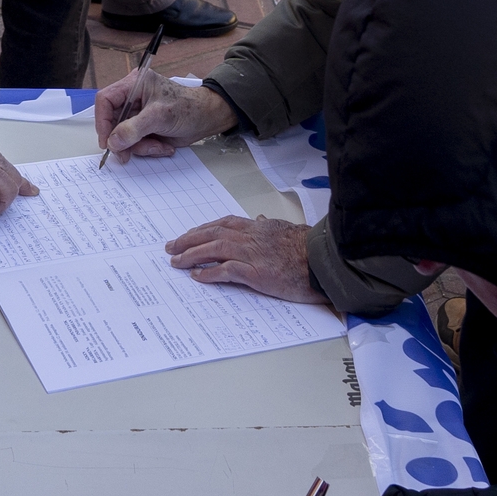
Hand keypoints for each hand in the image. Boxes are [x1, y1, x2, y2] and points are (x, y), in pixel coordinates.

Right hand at [94, 65, 236, 161]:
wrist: (206, 120)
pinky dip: (146, 149)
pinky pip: (134, 144)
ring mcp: (137, 115)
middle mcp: (132, 99)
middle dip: (122, 140)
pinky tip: (162, 145)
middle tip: (126, 154)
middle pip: (111, 122)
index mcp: (134, 84)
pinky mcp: (143, 129)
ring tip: (158, 145)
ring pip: (122, 137)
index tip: (107, 140)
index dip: (102, 121)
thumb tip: (113, 141)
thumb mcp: (159, 116)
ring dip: (138, 147)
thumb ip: (134, 129)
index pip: (105, 100)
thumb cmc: (188, 108)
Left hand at [167, 215, 325, 304]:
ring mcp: (253, 254)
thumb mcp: (287, 230)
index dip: (203, 228)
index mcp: (259, 227)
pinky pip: (227, 270)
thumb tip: (258, 219)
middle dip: (189, 239)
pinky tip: (197, 276)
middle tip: (171, 247)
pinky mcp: (257, 273)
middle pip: (212, 233)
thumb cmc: (310, 248)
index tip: (189, 234)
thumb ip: (269, 226)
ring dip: (192, 254)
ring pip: (214, 248)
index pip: (224, 223)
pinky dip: (209, 272)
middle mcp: (252, 237)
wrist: (325, 260)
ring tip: (176, 262)